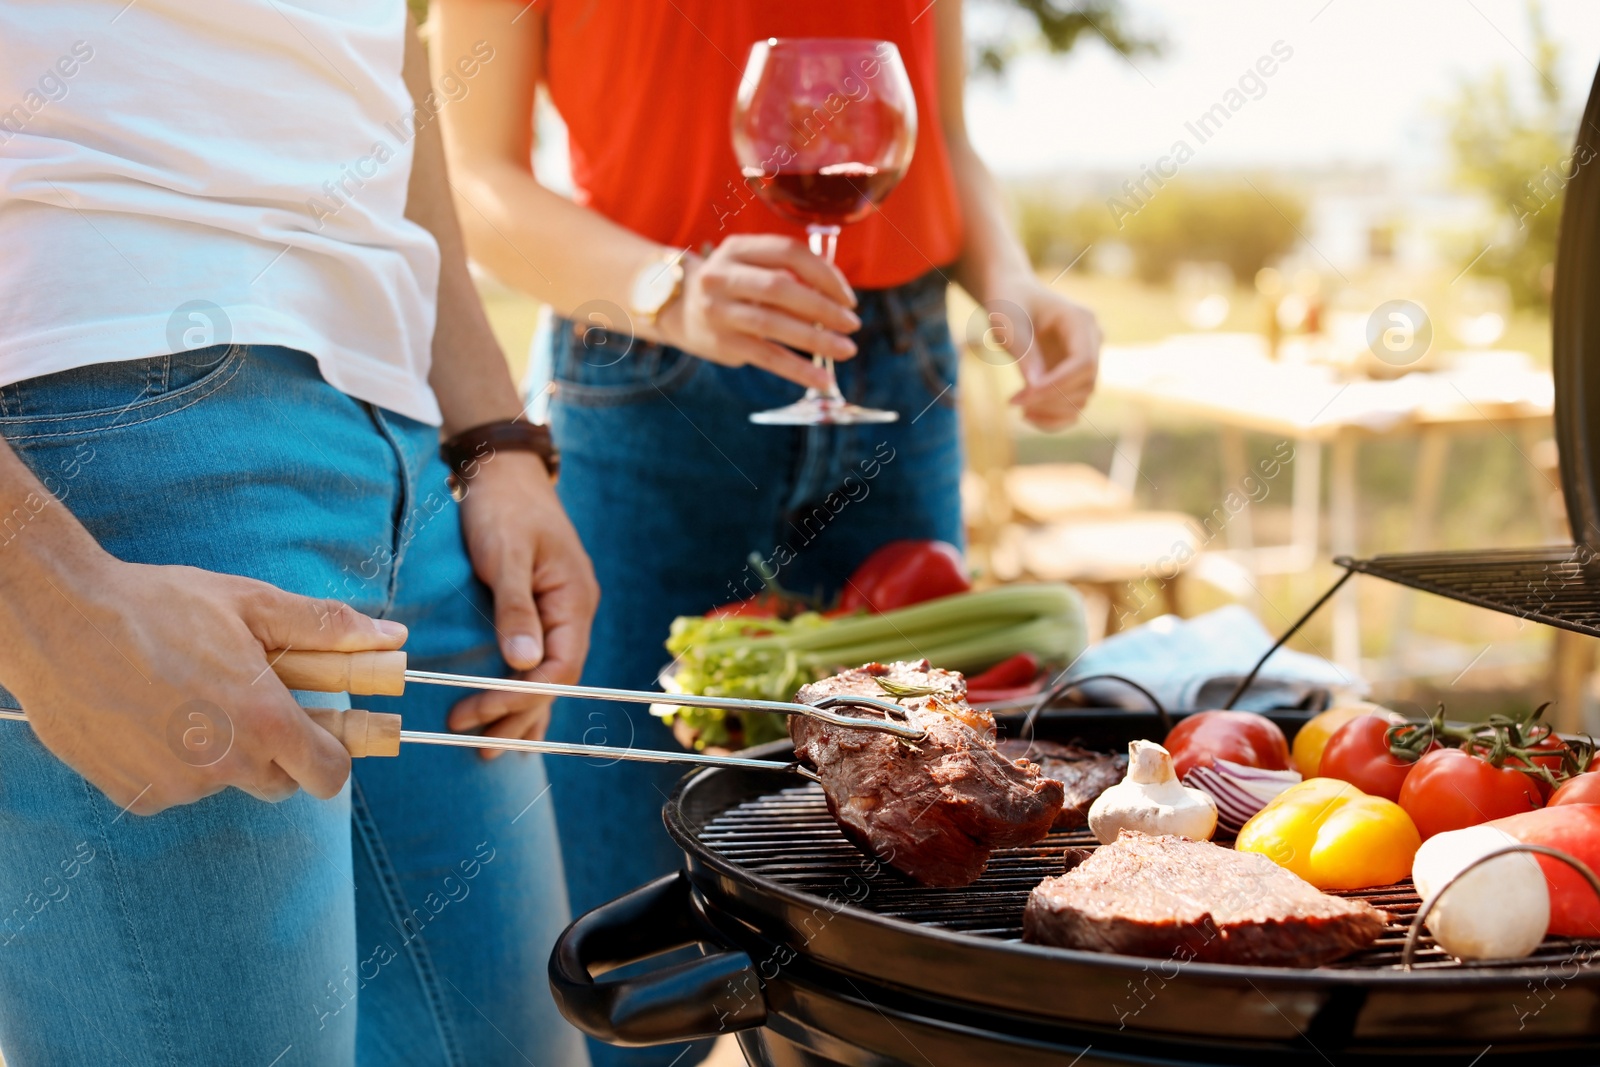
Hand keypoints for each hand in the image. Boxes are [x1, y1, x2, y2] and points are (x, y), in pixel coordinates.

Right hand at [0, 558, 407, 814]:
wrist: (57, 620)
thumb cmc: (159, 605)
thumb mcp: (252, 604)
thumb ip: (327, 629)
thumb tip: (393, 636)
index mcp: (265, 724)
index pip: (330, 776)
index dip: (333, 754)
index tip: (322, 730)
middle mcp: (225, 767)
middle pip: (280, 783)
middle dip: (278, 751)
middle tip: (250, 702)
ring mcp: (177, 788)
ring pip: (224, 784)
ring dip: (221, 753)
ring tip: (188, 696)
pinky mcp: (134, 796)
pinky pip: (175, 788)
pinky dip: (173, 761)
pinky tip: (151, 715)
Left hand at [448, 452, 598, 754]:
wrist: (502, 471)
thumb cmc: (503, 507)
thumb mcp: (506, 553)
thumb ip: (515, 608)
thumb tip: (522, 662)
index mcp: (573, 602)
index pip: (557, 670)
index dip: (519, 698)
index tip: (475, 713)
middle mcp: (573, 613)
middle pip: (554, 682)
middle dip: (518, 716)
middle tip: (478, 746)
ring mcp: (560, 612)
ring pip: (549, 677)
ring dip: (523, 714)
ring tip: (495, 748)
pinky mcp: (540, 610)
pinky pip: (539, 661)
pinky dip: (523, 691)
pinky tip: (510, 715)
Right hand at [656, 234, 861, 389]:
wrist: (678, 309)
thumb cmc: (733, 287)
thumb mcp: (752, 266)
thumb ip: (790, 274)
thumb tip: (839, 300)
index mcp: (738, 249)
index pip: (789, 253)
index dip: (825, 274)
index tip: (848, 298)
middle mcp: (722, 276)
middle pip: (781, 287)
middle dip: (824, 307)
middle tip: (852, 324)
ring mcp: (718, 310)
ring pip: (774, 324)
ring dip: (816, 339)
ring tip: (845, 350)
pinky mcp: (721, 343)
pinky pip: (766, 357)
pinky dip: (797, 369)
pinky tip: (822, 380)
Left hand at [999, 282, 1102, 430]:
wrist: (1012, 296)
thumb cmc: (1009, 303)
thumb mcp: (1008, 323)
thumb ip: (1024, 352)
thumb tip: (1036, 388)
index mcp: (1080, 321)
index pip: (1083, 362)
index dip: (1058, 384)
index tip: (1024, 395)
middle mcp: (1092, 341)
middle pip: (1086, 383)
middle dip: (1050, 399)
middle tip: (1013, 401)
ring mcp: (1086, 359)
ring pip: (1082, 399)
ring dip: (1051, 411)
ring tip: (1017, 406)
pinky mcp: (1075, 376)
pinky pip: (1073, 406)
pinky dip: (1054, 418)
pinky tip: (1027, 415)